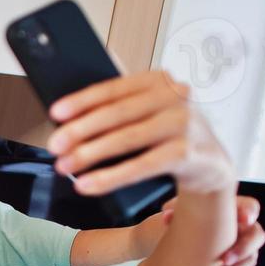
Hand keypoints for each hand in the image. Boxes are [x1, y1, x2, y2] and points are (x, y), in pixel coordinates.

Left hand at [47, 70, 234, 196]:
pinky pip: (141, 166)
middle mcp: (175, 96)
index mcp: (158, 81)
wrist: (211, 163)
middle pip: (117, 114)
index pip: (114, 88)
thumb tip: (67, 121)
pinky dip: (110, 177)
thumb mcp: (147, 114)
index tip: (55, 113)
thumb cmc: (167, 135)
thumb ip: (119, 110)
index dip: (82, 101)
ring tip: (64, 166)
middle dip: (80, 131)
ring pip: (127, 139)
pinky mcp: (188, 153)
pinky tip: (87, 185)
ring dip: (90, 154)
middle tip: (54, 146)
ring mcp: (184, 123)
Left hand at [163, 194, 264, 265]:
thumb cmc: (182, 220)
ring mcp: (244, 250)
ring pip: (249, 261)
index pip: (250, 207)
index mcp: (234, 211)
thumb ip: (174, 210)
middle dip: (242, 250)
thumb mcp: (177, 212)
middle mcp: (244, 230)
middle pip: (257, 237)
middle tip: (224, 260)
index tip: (244, 220)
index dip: (250, 212)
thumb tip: (167, 216)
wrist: (180, 241)